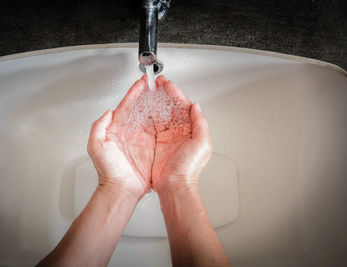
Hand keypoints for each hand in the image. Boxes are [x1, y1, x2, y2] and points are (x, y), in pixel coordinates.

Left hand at [87, 75, 154, 197]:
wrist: (121, 190)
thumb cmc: (108, 171)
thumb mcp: (96, 146)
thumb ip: (99, 126)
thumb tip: (108, 112)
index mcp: (117, 129)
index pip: (126, 106)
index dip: (134, 93)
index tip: (141, 83)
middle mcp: (130, 132)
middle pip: (140, 108)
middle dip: (148, 95)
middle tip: (155, 84)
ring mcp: (142, 139)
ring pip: (151, 117)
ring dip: (157, 105)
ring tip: (164, 94)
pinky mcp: (152, 147)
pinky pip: (160, 131)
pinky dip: (165, 121)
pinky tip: (170, 113)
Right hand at [152, 76, 211, 192]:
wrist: (174, 186)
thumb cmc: (189, 168)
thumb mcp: (202, 144)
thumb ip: (201, 123)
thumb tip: (195, 106)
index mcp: (191, 129)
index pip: (183, 105)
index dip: (175, 93)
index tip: (167, 84)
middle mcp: (179, 132)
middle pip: (171, 107)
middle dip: (164, 93)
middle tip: (157, 83)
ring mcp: (167, 137)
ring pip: (161, 114)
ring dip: (156, 101)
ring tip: (150, 91)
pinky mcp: (156, 143)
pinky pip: (151, 125)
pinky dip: (147, 115)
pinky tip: (144, 108)